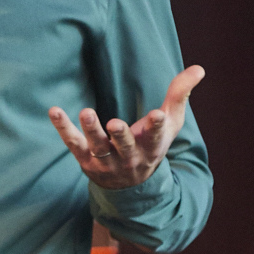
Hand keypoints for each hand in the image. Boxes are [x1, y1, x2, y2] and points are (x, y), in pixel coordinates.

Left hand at [49, 65, 205, 189]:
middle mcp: (130, 157)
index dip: (157, 126)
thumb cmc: (152, 144)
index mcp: (152, 147)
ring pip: (98, 147)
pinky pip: (73, 144)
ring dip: (91, 130)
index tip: (157, 115)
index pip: (156, 136)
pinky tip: (54, 110)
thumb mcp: (170, 123)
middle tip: (115, 124)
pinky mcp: (86, 161)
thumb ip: (180, 94)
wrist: (130, 185)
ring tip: (86, 112)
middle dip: (121, 136)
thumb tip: (200, 68)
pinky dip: (63, 128)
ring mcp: (107, 161)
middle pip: (125, 146)